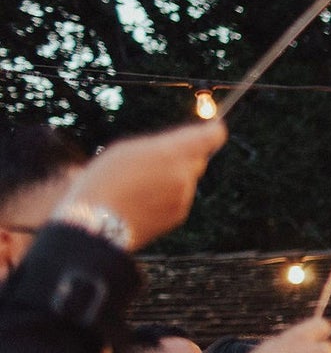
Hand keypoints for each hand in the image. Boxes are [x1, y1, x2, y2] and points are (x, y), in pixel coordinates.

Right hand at [58, 121, 226, 248]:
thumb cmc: (105, 180)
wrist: (97, 224)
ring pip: (186, 181)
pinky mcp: (179, 215)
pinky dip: (166, 197)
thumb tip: (182, 145)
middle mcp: (184, 175)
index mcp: (172, 153)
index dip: (212, 131)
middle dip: (184, 158)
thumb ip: (162, 145)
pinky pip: (179, 199)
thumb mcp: (127, 150)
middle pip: (197, 160)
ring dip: (171, 179)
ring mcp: (184, 197)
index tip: (212, 128)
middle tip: (157, 159)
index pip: (211, 136)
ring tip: (138, 185)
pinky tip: (141, 200)